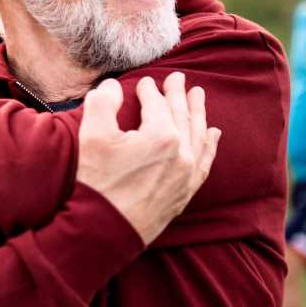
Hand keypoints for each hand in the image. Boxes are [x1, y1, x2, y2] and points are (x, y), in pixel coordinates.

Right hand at [76, 73, 220, 245]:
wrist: (105, 229)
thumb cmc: (98, 182)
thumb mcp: (92, 136)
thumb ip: (103, 103)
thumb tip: (113, 86)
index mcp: (161, 135)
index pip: (157, 104)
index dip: (150, 90)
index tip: (145, 82)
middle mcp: (182, 152)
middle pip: (181, 115)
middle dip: (178, 94)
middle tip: (179, 77)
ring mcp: (187, 173)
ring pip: (198, 135)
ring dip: (198, 113)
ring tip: (198, 96)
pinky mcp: (187, 191)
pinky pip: (205, 161)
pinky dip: (209, 144)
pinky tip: (213, 133)